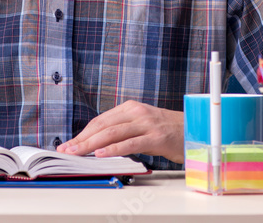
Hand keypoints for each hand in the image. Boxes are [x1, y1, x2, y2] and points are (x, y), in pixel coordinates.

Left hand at [55, 100, 183, 163]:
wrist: (195, 131)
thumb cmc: (167, 131)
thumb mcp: (142, 125)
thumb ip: (122, 130)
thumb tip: (98, 144)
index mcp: (130, 108)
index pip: (100, 121)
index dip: (83, 133)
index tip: (69, 143)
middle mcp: (136, 113)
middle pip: (102, 126)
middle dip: (82, 139)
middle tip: (67, 149)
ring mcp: (146, 124)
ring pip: (112, 133)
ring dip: (91, 144)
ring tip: (77, 152)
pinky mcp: (155, 137)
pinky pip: (130, 143)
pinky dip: (113, 149)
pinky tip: (101, 154)